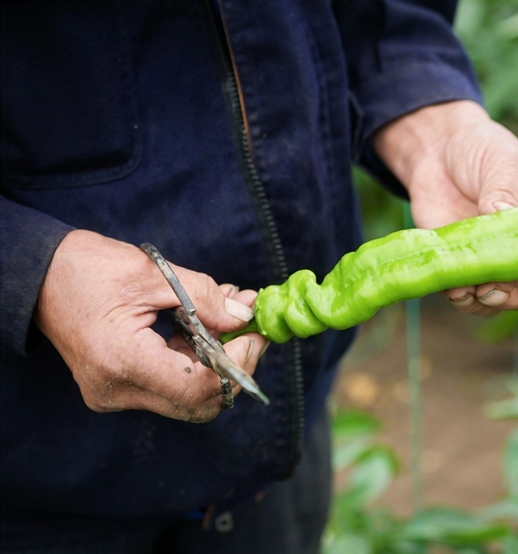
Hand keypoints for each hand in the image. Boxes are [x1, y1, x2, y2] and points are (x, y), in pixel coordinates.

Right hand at [35, 230, 267, 422]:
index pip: (196, 386)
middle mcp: (118, 390)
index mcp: (122, 361)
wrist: (38, 278)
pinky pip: (170, 385)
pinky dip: (196, 360)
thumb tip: (245, 316)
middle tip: (253, 331)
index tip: (255, 334)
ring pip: (188, 396)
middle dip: (234, 367)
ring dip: (218, 362)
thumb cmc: (86, 269)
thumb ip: (204, 298)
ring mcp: (116, 395)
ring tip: (232, 317)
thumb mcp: (152, 274)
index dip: (236, 365)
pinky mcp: (119, 389)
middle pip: (197, 401)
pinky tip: (206, 328)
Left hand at [374, 100, 517, 315]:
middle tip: (497, 290)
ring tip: (474, 291)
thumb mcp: (503, 163)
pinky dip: (462, 298)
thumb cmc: (483, 150)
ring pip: (500, 300)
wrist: (437, 151)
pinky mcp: (459, 265)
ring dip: (489, 303)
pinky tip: (455, 290)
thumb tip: (501, 216)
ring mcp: (492, 260)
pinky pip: (466, 295)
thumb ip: (504, 193)